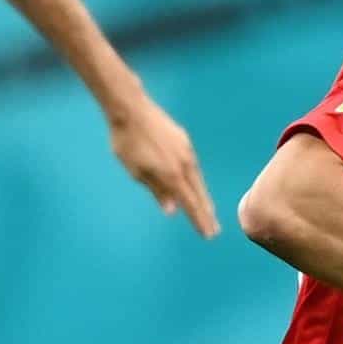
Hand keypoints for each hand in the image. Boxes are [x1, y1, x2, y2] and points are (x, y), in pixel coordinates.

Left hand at [109, 95, 218, 238]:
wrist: (131, 109)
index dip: (199, 221)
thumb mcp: (137, 171)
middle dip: (206, 213)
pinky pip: (192, 166)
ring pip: (197, 179)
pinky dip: (194, 179)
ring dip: (202, 196)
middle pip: (199, 193)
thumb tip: (172, 209)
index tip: (208, 235)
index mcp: (172, 175)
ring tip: (207, 210)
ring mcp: (186, 150)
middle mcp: (185, 164)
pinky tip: (193, 183)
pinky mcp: (183, 140)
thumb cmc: (128, 142)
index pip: (190, 204)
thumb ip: (156, 190)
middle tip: (214, 229)